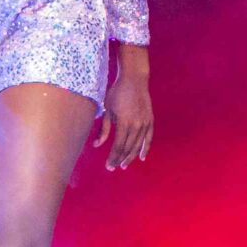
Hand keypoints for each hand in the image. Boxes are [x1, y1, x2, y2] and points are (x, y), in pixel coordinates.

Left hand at [93, 48, 152, 169]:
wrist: (134, 80)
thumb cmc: (117, 93)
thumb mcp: (107, 109)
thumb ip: (103, 129)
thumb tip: (96, 145)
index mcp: (124, 122)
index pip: (118, 146)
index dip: (113, 157)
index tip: (108, 165)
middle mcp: (136, 124)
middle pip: (128, 148)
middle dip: (120, 159)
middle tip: (113, 167)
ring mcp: (145, 123)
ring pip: (138, 145)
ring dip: (131, 156)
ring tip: (124, 165)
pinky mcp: (150, 120)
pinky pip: (149, 138)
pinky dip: (145, 148)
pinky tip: (142, 157)